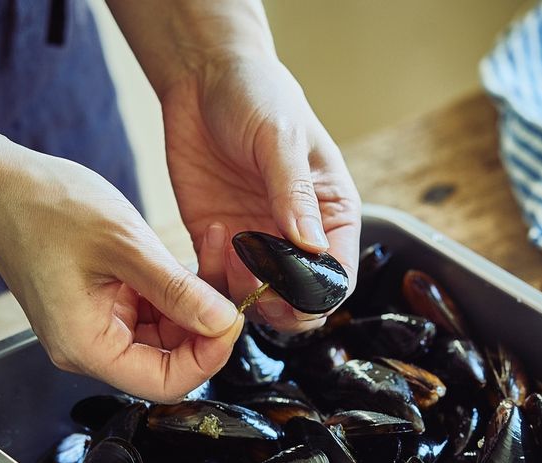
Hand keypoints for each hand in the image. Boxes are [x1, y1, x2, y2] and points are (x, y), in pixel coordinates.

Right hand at [0, 146, 243, 400]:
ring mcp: (101, 327)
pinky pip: (156, 310)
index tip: (232, 318)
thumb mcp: (122, 246)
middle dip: (207, 323)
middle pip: (172, 360)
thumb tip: (224, 322)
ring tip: (213, 251)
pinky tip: (194, 255)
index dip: (208, 357)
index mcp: (87, 347)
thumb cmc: (43, 208)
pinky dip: (179, 286)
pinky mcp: (107, 306)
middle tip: (230, 280)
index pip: (165, 383)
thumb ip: (177, 290)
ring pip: (170, 333)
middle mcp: (93, 347)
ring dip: (198, 299)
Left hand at [161, 54, 361, 331]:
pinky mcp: (220, 244)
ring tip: (234, 251)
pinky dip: (214, 278)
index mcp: (331, 215)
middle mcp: (298, 238)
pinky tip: (212, 237)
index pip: (338, 277)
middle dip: (283, 305)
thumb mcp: (280, 137)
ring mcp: (258, 244)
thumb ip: (295, 193)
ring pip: (261, 302)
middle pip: (302, 302)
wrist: (203, 78)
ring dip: (246, 293)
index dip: (319, 295)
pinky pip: (220, 282)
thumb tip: (313, 248)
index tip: (294, 287)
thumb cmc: (256, 95)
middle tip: (259, 281)